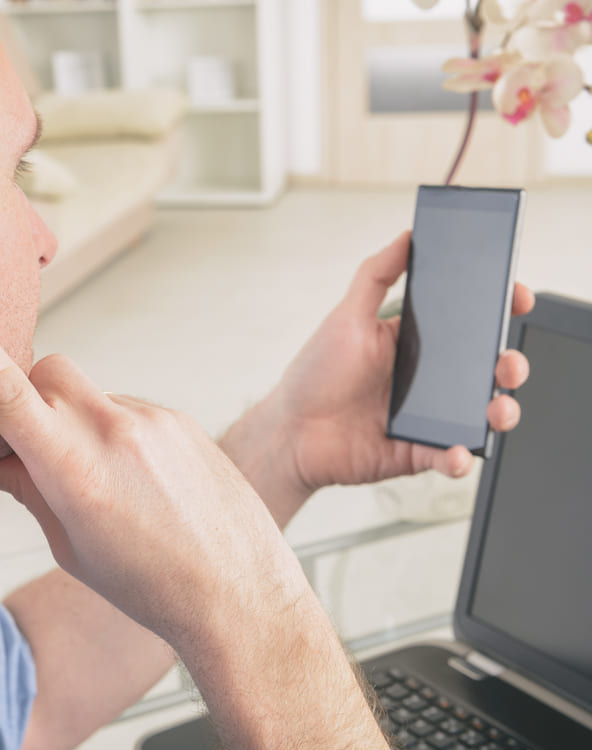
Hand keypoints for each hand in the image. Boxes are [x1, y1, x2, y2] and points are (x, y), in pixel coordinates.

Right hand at [0, 272, 295, 643]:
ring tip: (108, 482)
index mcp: (73, 470)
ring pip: (88, 394)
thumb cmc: (148, 584)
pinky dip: (115, 433)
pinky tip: (140, 480)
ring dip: (77, 422)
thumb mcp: (70, 547)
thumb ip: (25, 491)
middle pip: (47, 371)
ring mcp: (152, 419)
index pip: (3, 390)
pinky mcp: (179, 418)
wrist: (239, 592)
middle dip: (29, 394)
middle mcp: (113, 432)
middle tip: (38, 445)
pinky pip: (127, 408)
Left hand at [231, 230, 532, 509]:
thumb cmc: (313, 375)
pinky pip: (450, 457)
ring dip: (500, 412)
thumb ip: (376, 275)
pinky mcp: (417, 452)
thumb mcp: (345, 318)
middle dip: (509, 364)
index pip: (469, 324)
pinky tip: (455, 452)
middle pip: (485, 369)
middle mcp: (426, 380)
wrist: (288, 432)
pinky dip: (460, 458)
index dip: (498, 310)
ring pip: (480, 414)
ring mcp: (425, 417)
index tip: (516, 297)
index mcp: (414, 344)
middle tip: (508, 363)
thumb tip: (407, 236)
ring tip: (496, 410)